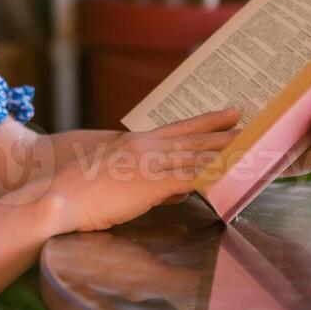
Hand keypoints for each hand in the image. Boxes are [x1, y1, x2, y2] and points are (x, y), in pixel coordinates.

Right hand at [25, 107, 240, 234]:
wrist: (60, 195)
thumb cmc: (82, 191)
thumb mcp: (116, 176)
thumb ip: (147, 180)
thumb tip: (176, 191)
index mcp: (136, 142)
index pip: (180, 128)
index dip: (206, 121)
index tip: (228, 114)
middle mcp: (146, 147)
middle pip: (194, 138)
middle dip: (224, 132)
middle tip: (250, 124)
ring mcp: (149, 164)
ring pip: (196, 155)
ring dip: (224, 151)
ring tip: (249, 146)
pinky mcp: (150, 185)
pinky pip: (188, 178)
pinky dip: (210, 175)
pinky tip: (228, 175)